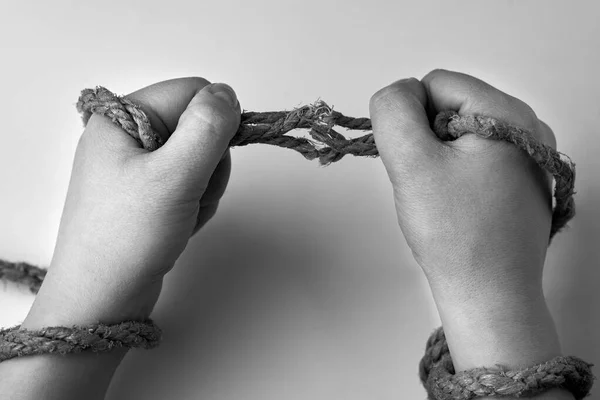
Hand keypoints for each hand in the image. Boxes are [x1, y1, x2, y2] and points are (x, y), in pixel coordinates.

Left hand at [23, 77, 240, 326]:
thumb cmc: (130, 234)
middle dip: (209, 164)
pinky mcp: (146, 192)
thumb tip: (227, 93)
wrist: (102, 297)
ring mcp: (136, 166)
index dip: (216, 121)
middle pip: (199, 126)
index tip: (213, 160)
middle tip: (190, 193)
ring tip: (182, 214)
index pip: (191, 92)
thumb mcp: (174, 175)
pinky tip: (179, 224)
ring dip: (204, 188)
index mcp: (121, 117)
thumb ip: (207, 128)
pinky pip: (189, 182)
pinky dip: (195, 203)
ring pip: (200, 158)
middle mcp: (127, 135)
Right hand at [369, 69, 554, 298]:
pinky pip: (474, 159)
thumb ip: (394, 112)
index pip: (437, 83)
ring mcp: (530, 157)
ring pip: (459, 135)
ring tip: (443, 198)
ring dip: (438, 160)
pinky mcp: (523, 183)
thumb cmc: (452, 233)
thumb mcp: (412, 164)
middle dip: (426, 140)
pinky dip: (454, 175)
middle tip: (429, 184)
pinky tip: (457, 207)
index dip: (411, 118)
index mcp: (510, 114)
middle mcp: (530, 128)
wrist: (489, 297)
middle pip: (451, 107)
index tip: (416, 162)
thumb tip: (398, 93)